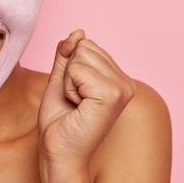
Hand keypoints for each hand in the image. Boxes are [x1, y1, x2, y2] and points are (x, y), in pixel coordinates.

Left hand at [38, 29, 135, 182]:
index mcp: (118, 78)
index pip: (87, 44)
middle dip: (69, 72)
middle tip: (74, 99)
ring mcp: (122, 88)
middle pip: (84, 46)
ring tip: (76, 103)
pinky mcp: (112, 94)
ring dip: (68, 80)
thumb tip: (78, 32)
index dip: (71, 67)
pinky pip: (77, 69)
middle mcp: (126, 82)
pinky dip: (68, 87)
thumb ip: (68, 54)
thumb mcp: (61, 79)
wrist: (58, 150)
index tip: (75, 93)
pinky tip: (77, 106)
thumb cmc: (60, 120)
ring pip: (80, 56)